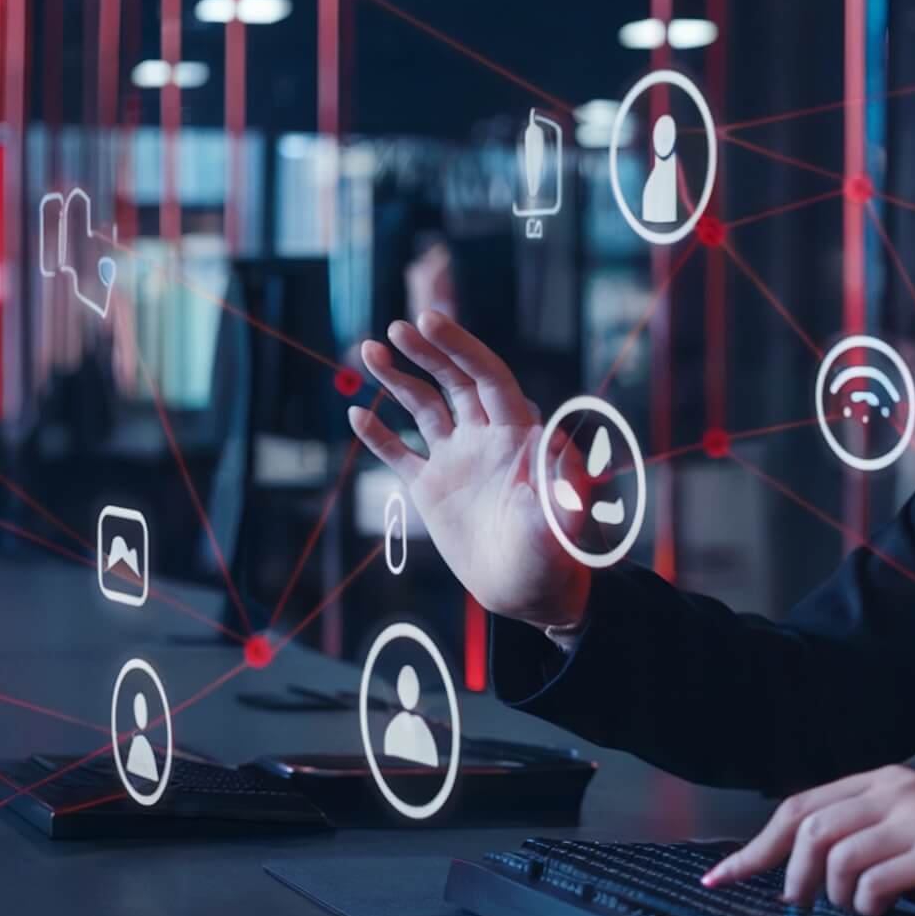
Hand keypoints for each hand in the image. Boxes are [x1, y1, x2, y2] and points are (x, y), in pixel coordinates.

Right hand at [349, 311, 591, 631]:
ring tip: (369, 350)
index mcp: (518, 434)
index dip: (461, 347)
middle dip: (426, 353)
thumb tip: (556, 453)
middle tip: (394, 328)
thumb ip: (557, 490)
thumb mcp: (558, 526)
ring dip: (398, 379)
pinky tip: (356, 413)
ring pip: (423, 407)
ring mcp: (456, 460)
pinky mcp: (431, 488)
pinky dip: (377, 434)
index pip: (488, 377)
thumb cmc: (554, 558)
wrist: (528, 594)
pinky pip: (399, 453)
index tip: (430, 321)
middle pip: (454, 382)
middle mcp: (486, 438)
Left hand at [699, 765, 914, 915]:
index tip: (720, 879)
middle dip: (793, 878)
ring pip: (836, 857)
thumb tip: (789, 873)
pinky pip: (873, 883)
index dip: (755, 847)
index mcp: (888, 782)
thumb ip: (858, 841)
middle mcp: (901, 789)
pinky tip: (890, 910)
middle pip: (810, 828)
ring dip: (838, 897)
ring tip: (865, 909)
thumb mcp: (907, 843)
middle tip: (803, 909)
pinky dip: (870, 906)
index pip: (802, 806)